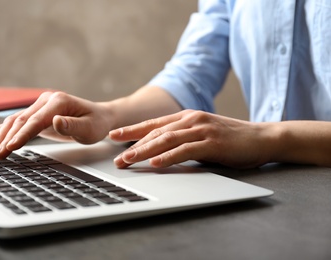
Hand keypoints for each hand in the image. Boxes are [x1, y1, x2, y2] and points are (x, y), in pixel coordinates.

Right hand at [0, 91, 112, 159]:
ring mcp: (40, 106)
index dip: (22, 135)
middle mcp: (46, 101)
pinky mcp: (38, 114)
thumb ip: (73, 126)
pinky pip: (19, 122)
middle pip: (21, 120)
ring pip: (16, 121)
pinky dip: (4, 130)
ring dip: (2, 137)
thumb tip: (56, 122)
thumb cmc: (96, 123)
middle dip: (7, 138)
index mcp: (58, 101)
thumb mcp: (90, 128)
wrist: (100, 117)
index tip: (10, 147)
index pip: (36, 120)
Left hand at [109, 110, 273, 168]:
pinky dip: (169, 157)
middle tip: (116, 158)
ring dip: (145, 151)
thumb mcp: (202, 135)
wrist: (262, 137)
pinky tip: (156, 163)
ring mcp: (202, 129)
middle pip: (156, 133)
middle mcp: (191, 120)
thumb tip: (160, 151)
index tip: (114, 136)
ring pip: (167, 140)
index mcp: (187, 118)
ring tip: (128, 161)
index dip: (132, 130)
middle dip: (133, 145)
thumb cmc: (230, 139)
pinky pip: (186, 150)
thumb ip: (183, 140)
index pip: (153, 124)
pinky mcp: (213, 142)